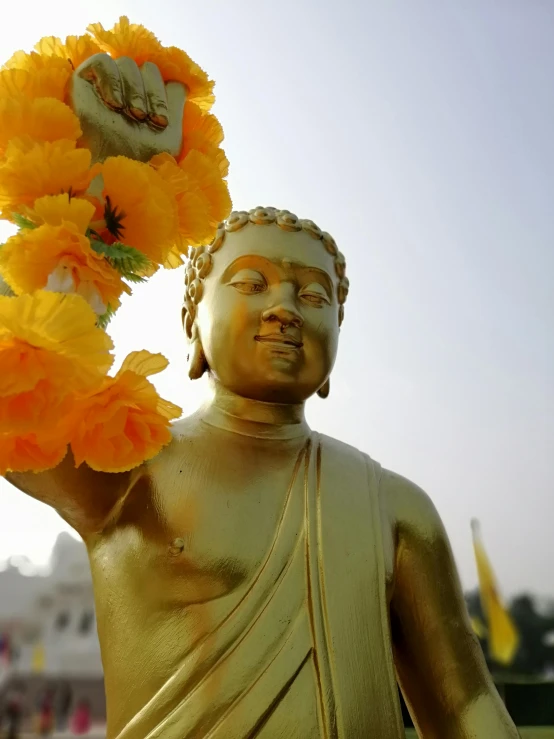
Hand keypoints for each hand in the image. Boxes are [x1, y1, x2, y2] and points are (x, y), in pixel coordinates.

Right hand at [69, 54, 184, 163]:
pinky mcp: (83, 81)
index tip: (162, 122)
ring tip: (132, 115)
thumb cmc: (144, 158)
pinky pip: (102, 61)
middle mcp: (129, 91)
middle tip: (147, 119)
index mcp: (150, 101)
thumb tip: (180, 82)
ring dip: (134, 89)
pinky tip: (114, 103)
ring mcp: (107, 85)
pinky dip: (111, 79)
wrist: (115, 171)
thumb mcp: (171, 133)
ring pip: (128, 63)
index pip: (163, 78)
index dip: (164, 96)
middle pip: (148, 68)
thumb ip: (176, 104)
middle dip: (152, 93)